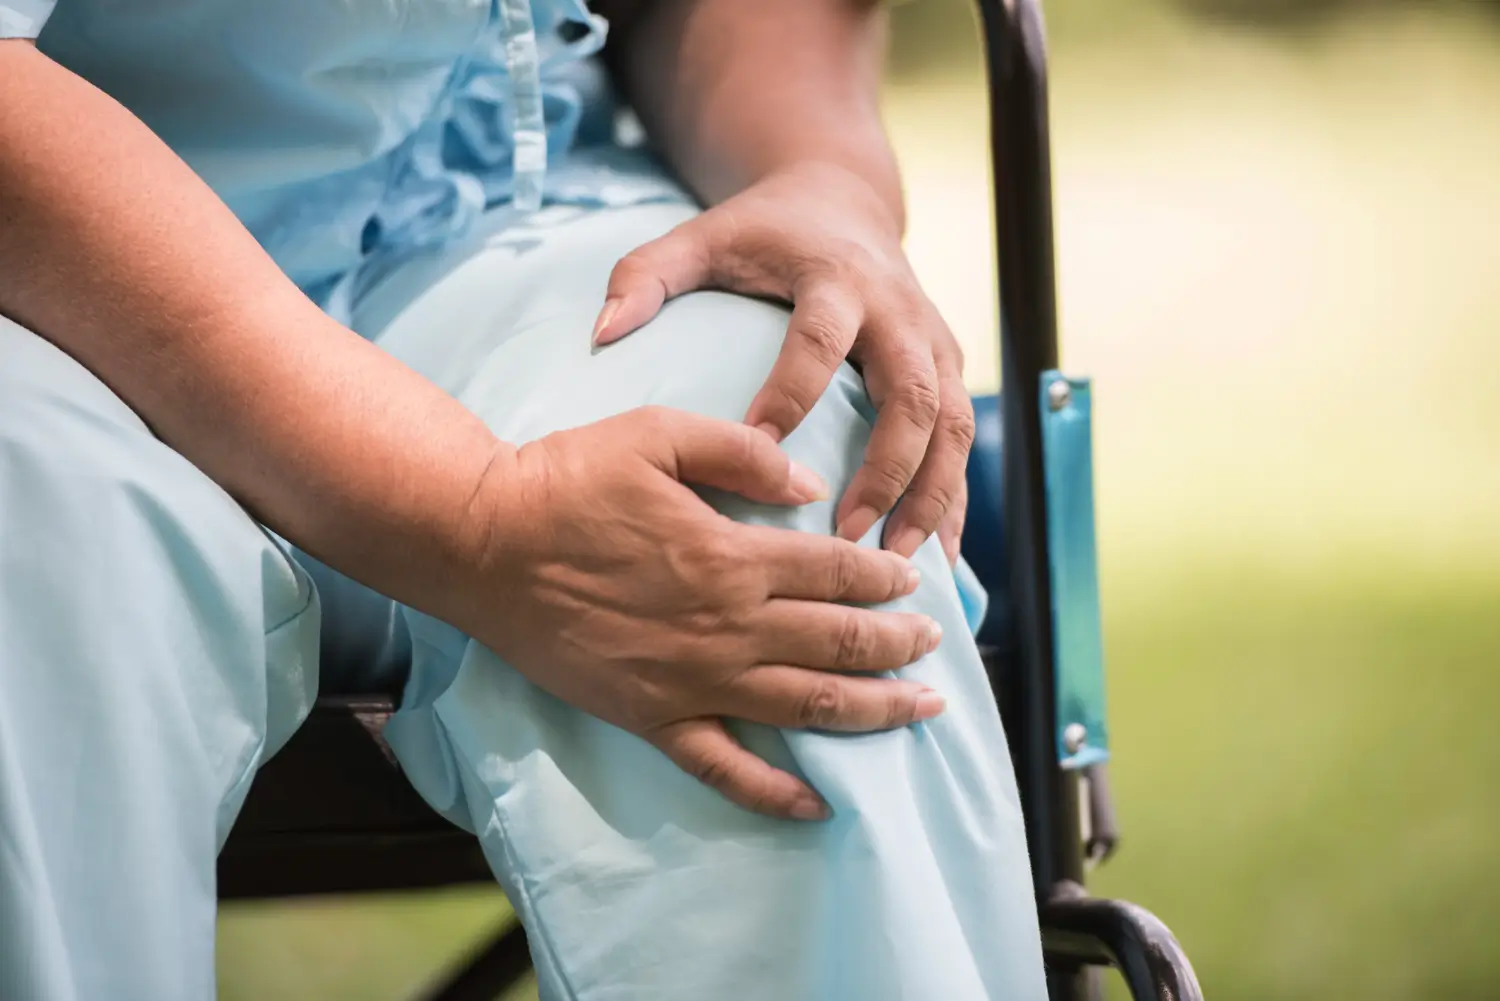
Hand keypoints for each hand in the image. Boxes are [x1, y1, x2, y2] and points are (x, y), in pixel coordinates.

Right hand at [460, 406, 944, 820]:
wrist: (485, 544)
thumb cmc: (568, 481)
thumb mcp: (659, 433)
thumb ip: (743, 453)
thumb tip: (810, 485)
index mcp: (733, 556)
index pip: (838, 571)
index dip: (885, 577)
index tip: (913, 580)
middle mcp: (727, 627)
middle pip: (840, 642)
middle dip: (899, 646)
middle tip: (934, 645)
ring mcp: (692, 682)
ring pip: (805, 706)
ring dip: (873, 711)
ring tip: (920, 712)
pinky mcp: (653, 718)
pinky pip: (725, 768)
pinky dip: (776, 792)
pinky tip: (818, 804)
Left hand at [593, 162, 973, 564]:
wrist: (843, 201)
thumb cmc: (763, 233)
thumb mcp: (703, 238)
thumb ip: (646, 275)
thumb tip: (601, 333)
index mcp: (835, 279)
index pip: (821, 339)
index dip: (794, 393)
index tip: (760, 452)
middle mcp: (897, 311)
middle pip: (914, 395)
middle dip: (888, 470)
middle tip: (850, 537)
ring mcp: (933, 341)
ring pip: (952, 425)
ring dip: (932, 496)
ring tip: (898, 562)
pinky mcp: (949, 366)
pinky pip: (963, 440)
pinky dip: (954, 498)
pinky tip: (941, 556)